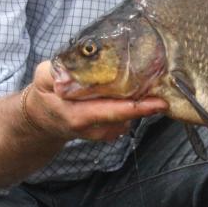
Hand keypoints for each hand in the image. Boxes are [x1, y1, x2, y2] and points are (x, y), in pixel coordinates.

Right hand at [25, 61, 167, 142]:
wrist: (43, 118)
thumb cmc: (45, 94)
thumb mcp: (43, 78)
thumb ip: (53, 74)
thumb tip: (65, 75)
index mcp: (78, 115)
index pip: (112, 112)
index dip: (137, 107)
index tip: (158, 102)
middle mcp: (93, 128)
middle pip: (127, 118)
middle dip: (147, 106)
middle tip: (165, 92)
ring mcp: (102, 132)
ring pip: (129, 119)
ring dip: (140, 105)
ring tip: (150, 87)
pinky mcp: (108, 131)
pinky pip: (126, 120)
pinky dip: (133, 108)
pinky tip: (135, 94)